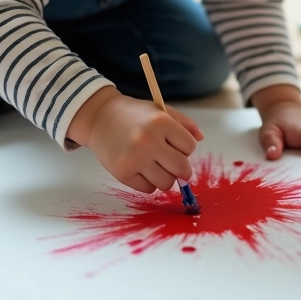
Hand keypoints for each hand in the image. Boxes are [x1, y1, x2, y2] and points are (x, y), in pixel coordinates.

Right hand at [69, 87, 203, 192]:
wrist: (100, 118)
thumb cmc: (134, 115)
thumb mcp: (160, 110)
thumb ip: (183, 123)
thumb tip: (200, 139)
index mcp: (160, 122)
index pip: (190, 147)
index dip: (185, 147)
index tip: (176, 145)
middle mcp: (148, 141)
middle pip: (182, 168)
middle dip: (181, 168)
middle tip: (172, 162)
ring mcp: (134, 158)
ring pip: (167, 183)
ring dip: (166, 177)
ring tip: (156, 165)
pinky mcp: (122, 173)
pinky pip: (148, 189)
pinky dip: (148, 182)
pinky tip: (141, 168)